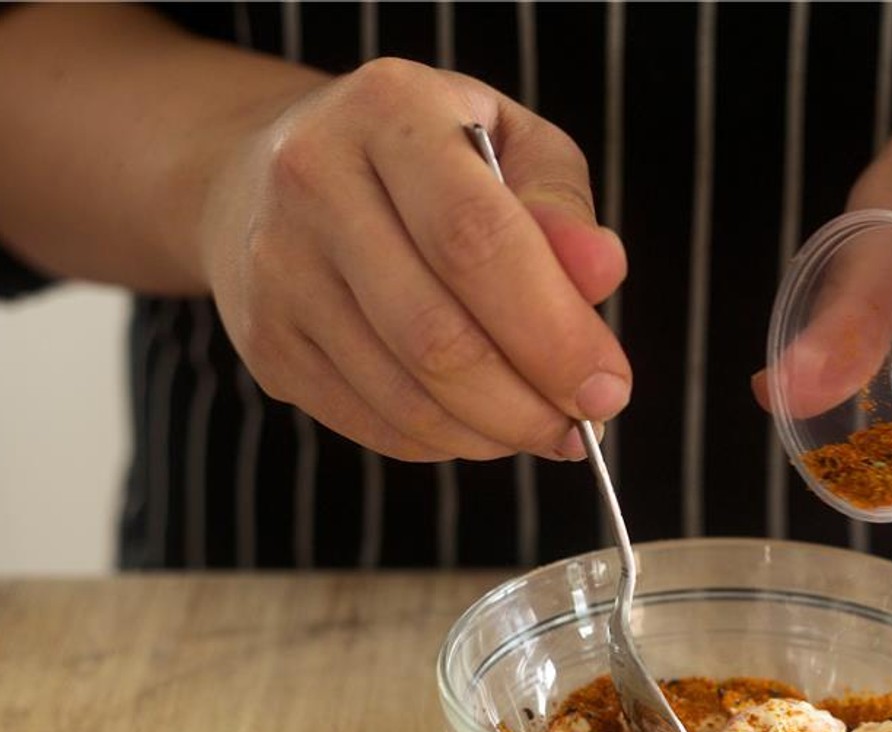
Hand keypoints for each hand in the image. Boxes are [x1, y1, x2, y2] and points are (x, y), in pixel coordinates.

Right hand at [198, 58, 628, 461]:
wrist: (269, 172)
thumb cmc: (426, 159)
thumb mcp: (509, 144)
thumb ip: (562, 208)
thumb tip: (601, 272)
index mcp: (390, 112)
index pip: (478, 241)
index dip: (554, 332)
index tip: (609, 386)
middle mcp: (314, 183)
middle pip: (438, 337)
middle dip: (530, 403)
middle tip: (584, 426)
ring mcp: (278, 271)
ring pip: (406, 398)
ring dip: (494, 434)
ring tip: (542, 428)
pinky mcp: (266, 345)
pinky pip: (374, 424)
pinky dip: (445, 442)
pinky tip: (481, 423)